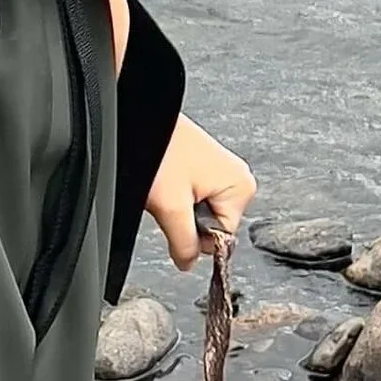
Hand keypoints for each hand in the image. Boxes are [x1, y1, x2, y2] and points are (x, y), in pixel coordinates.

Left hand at [145, 114, 253, 267]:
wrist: (138, 115)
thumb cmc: (158, 150)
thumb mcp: (171, 208)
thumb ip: (184, 244)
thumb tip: (188, 265)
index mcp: (241, 187)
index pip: (222, 238)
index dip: (195, 237)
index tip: (177, 217)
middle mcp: (238, 177)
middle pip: (213, 225)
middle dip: (187, 219)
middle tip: (170, 196)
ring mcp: (221, 170)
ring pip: (200, 212)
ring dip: (180, 206)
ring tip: (167, 183)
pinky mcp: (204, 165)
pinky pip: (193, 196)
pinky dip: (177, 194)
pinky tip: (167, 178)